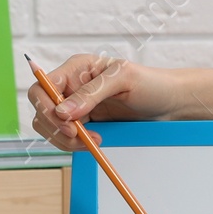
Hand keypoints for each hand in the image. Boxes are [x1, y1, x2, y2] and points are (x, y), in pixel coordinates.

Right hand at [28, 55, 186, 150]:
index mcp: (77, 68)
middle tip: (79, 137)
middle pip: (42, 109)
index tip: (65, 122)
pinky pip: (66, 137)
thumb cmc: (151, 83)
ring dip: (65, 139)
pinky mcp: (85, 124)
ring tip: (93, 141)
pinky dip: (74, 144)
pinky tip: (94, 143)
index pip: (43, 86)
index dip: (46, 106)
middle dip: (56, 127)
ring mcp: (77, 106)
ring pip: (50, 127)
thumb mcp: (123, 79)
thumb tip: (63, 111)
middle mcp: (72, 86)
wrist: (170, 104)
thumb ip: (92, 93)